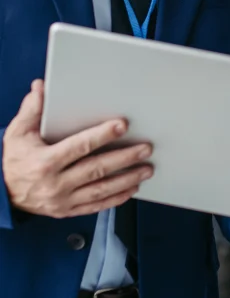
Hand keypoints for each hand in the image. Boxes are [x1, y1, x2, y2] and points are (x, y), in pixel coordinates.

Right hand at [2, 80, 153, 218]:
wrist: (1, 194)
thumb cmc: (14, 160)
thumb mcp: (17, 133)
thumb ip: (32, 110)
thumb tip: (41, 86)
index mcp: (45, 162)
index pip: (79, 146)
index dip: (102, 135)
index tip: (122, 125)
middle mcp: (55, 183)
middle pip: (96, 169)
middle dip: (125, 158)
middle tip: (146, 148)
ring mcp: (63, 200)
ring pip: (101, 189)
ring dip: (127, 178)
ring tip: (146, 168)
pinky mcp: (67, 210)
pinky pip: (96, 206)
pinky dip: (116, 198)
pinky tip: (132, 188)